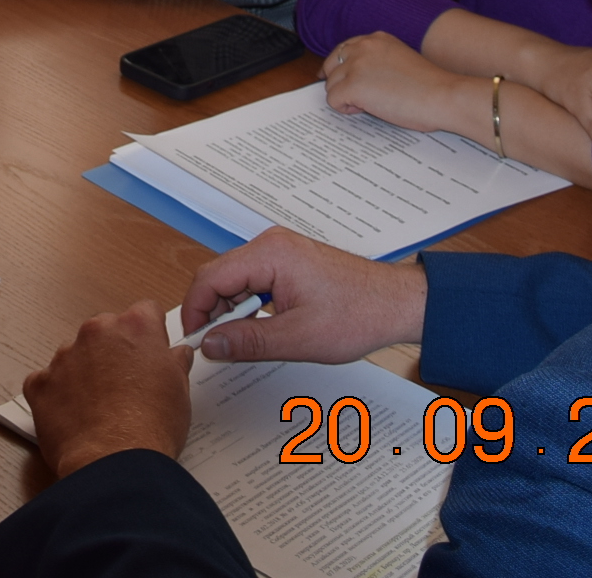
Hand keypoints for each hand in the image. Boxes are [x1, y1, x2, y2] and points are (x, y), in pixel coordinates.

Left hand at [22, 304, 191, 479]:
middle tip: (126, 386)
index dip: (150, 334)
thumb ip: (175, 363)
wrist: (114, 462)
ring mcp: (64, 356)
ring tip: (99, 408)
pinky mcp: (40, 383)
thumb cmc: (152, 427)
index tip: (150, 352)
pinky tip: (75, 418)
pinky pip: (48, 382)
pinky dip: (59, 396)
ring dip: (84, 373)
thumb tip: (176, 355)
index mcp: (134, 327)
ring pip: (75, 355)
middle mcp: (96, 332)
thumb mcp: (179, 390)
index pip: (145, 312)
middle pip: (106, 331)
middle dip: (114, 352)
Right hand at [180, 227, 425, 364]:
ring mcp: (281, 250)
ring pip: (235, 278)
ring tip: (246, 340)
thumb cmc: (358, 314)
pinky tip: (261, 326)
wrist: (397, 303)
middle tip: (218, 347)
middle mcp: (271, 244)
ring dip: (232, 309)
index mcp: (270, 255)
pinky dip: (249, 303)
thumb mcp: (297, 338)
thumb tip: (210, 345)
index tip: (195, 341)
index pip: (210, 278)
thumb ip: (248, 341)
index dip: (195, 311)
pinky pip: (254, 278)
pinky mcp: (289, 260)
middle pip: (219, 276)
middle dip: (213, 312)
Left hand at [320, 31, 474, 134]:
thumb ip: (379, 62)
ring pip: (331, 84)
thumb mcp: (401, 60)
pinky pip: (333, 100)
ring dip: (346, 97)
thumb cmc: (431, 86)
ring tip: (371, 104)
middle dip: (339, 81)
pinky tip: (366, 110)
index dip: (343, 67)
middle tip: (355, 97)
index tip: (343, 79)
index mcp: (377, 39)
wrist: (443, 96)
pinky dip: (346, 109)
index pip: (344, 49)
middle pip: (331, 64)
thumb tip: (361, 77)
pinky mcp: (352, 86)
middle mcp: (363, 47)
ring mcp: (356, 65)